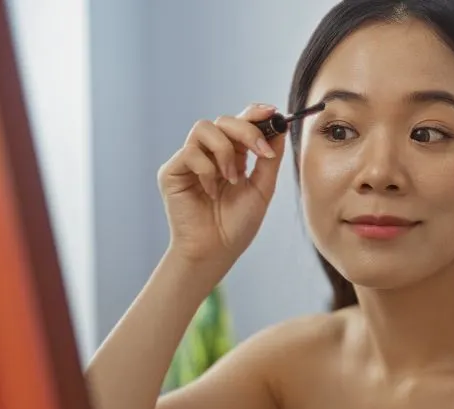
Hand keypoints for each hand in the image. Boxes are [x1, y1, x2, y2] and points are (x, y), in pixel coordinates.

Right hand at [157, 103, 287, 267]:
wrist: (217, 251)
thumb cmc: (237, 225)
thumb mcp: (262, 188)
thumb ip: (269, 159)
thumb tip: (281, 128)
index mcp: (232, 156)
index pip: (240, 123)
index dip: (254, 113)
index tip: (273, 112)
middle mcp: (209, 154)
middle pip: (224, 120)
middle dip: (246, 130)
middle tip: (261, 151)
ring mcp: (189, 161)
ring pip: (204, 128)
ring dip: (225, 151)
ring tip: (232, 178)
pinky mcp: (172, 171)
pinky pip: (190, 152)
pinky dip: (207, 170)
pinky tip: (211, 191)